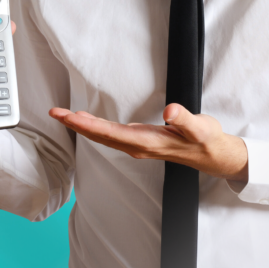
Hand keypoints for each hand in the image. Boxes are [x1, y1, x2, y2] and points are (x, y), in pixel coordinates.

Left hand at [48, 103, 248, 181]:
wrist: (213, 156)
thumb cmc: (206, 140)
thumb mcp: (201, 128)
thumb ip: (185, 119)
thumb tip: (171, 111)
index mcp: (148, 142)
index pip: (111, 133)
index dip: (89, 125)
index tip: (69, 116)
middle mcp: (138, 146)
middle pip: (101, 136)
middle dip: (76, 124)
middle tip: (55, 112)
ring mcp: (137, 145)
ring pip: (103, 136)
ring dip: (81, 126)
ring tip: (62, 115)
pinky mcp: (138, 141)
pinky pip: (109, 135)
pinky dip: (93, 127)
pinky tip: (84, 120)